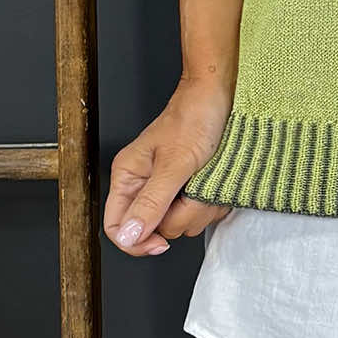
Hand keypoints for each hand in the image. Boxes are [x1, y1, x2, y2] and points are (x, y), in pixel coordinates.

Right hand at [103, 77, 234, 256]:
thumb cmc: (195, 116)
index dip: (136, 242)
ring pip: (180, 222)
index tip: (162, 242)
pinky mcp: (189, 186)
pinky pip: (198, 211)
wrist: (220, 95)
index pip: (116, 227)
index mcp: (128, 176)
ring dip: (200, 207)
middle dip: (179, 217)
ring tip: (208, 181)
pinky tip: (216, 182)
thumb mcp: (175, 162)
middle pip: (154, 229)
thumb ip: (152, 201)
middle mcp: (145, 184)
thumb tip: (129, 236)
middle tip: (194, 193)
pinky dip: (212, 202)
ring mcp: (168, 187)